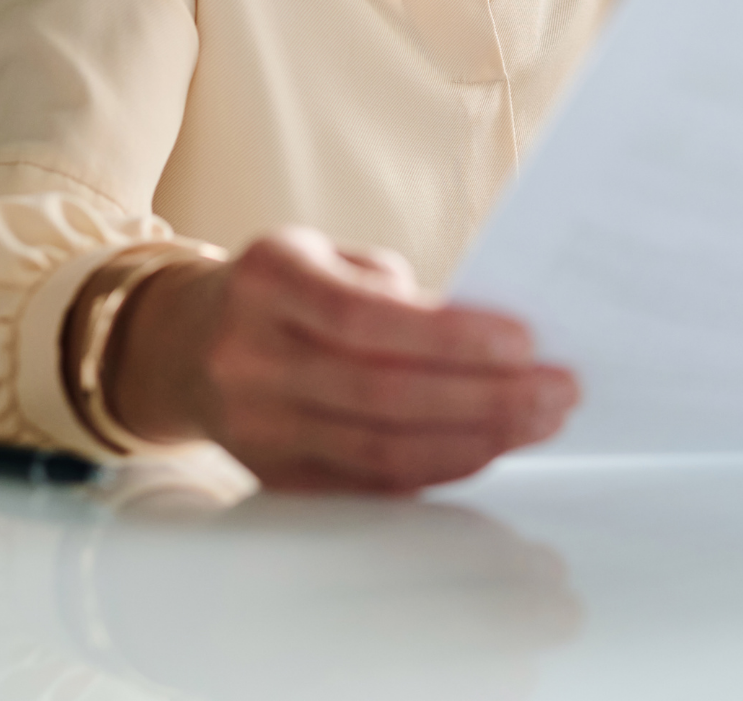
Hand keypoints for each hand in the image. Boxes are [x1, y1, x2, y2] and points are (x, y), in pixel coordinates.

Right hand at [106, 226, 577, 491]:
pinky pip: (369, 485)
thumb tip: (498, 343)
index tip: (526, 342)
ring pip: (381, 451)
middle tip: (558, 391)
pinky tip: (489, 449)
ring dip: (475, 441)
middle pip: (382, 395)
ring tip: (539, 422)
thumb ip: (400, 294)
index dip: (452, 337)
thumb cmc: (283, 291)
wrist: (184, 344)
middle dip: (485, 398)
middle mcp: (250, 358)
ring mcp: (255, 428)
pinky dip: (438, 469)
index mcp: (269, 282)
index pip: (367, 319)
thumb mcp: (327, 258)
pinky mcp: (273, 477)